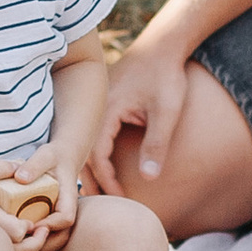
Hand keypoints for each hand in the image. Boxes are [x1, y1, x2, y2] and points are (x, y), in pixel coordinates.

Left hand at [6, 147, 81, 247]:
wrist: (61, 158)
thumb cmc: (53, 157)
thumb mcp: (45, 155)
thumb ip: (34, 165)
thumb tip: (20, 178)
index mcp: (69, 198)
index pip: (66, 218)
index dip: (50, 224)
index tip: (31, 223)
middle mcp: (66, 212)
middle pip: (62, 237)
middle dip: (42, 242)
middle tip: (19, 240)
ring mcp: (58, 218)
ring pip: (53, 241)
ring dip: (35, 244)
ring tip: (15, 242)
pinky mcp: (50, 220)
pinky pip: (44, 236)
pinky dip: (31, 239)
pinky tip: (14, 236)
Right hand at [90, 43, 186, 195]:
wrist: (163, 45)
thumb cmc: (166, 76)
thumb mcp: (166, 111)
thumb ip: (157, 143)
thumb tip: (148, 178)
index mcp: (107, 111)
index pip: (98, 155)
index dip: (107, 180)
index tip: (120, 199)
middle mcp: (97, 108)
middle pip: (85, 152)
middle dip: (93, 180)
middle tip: (102, 205)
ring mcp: (99, 104)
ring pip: (87, 143)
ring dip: (93, 167)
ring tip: (101, 189)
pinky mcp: (105, 102)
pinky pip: (94, 132)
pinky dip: (96, 151)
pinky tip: (105, 163)